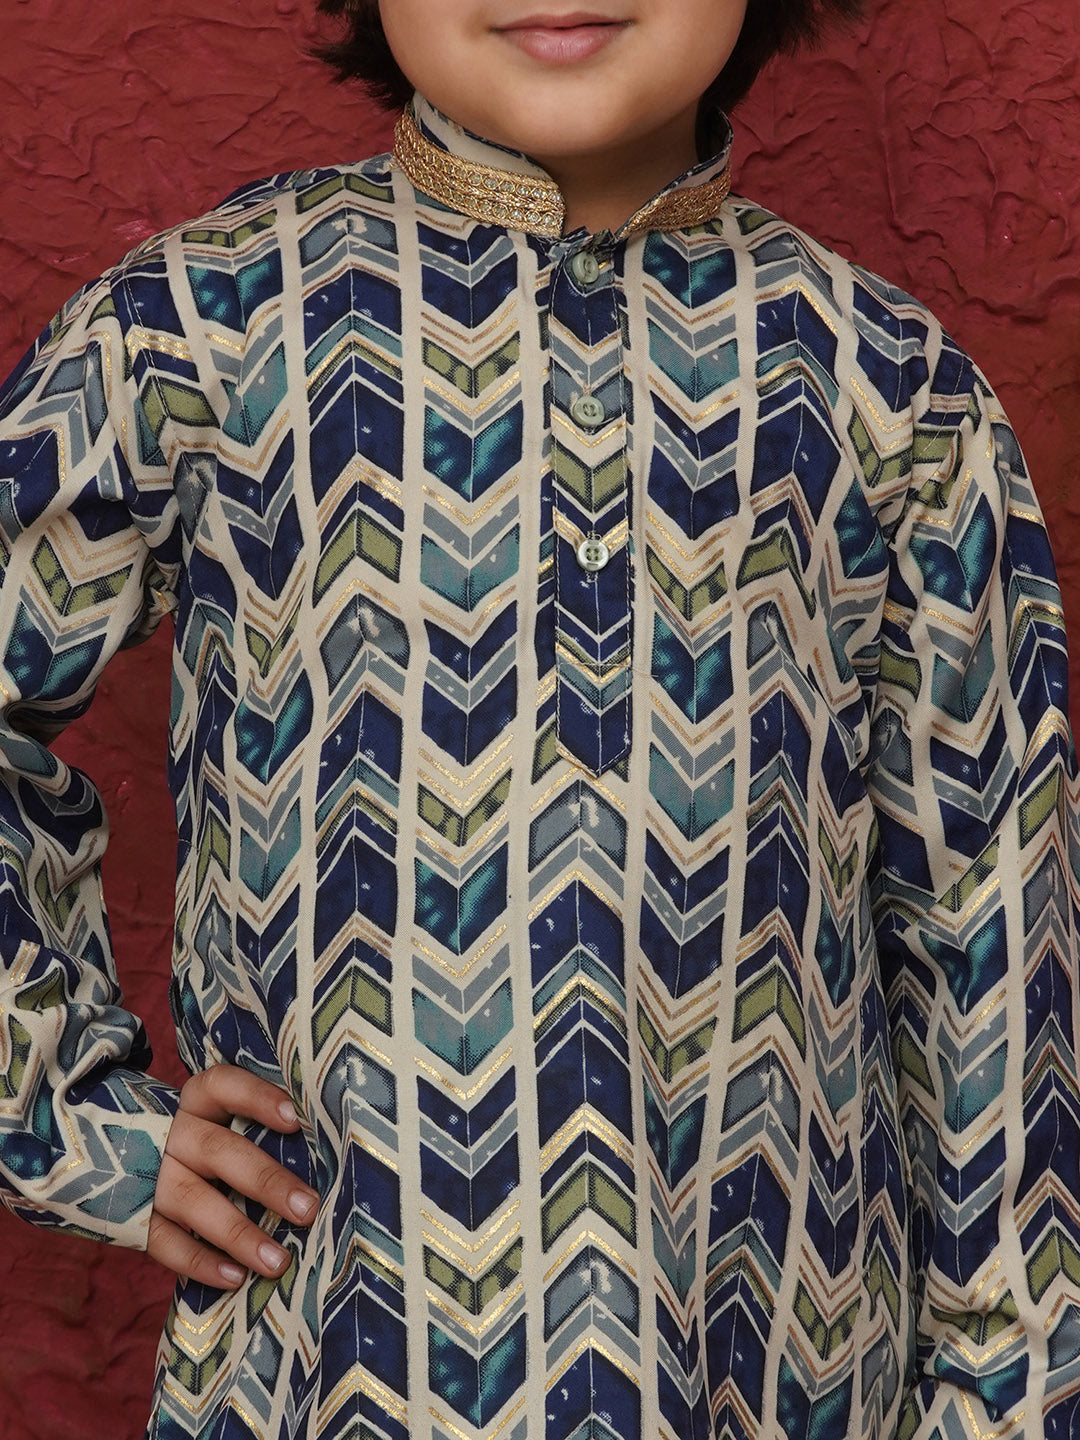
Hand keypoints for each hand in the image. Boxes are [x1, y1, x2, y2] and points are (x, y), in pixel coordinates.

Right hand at [148, 1065, 319, 1289]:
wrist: (117, 1158)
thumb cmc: (206, 1139)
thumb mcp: (223, 1119)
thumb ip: (259, 1129)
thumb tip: (328, 1154)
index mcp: (198, 1102)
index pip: (223, 1086)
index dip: (256, 1099)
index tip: (294, 1120)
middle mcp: (174, 1135)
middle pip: (218, 1150)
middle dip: (265, 1181)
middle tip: (307, 1209)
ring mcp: (152, 1177)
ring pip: (193, 1201)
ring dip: (238, 1233)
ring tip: (278, 1261)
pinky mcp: (136, 1219)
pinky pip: (164, 1243)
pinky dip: (200, 1263)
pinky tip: (235, 1278)